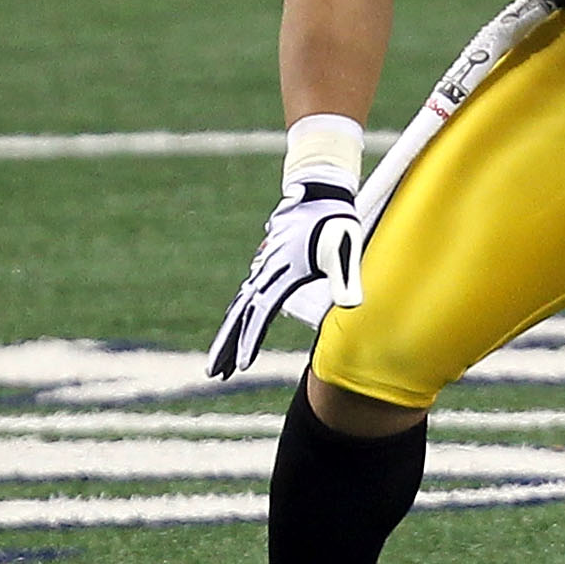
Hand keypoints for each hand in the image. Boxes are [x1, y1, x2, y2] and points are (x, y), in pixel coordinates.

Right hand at [206, 179, 364, 379]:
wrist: (319, 191)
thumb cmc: (336, 221)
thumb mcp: (345, 248)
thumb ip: (345, 279)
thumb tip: (353, 306)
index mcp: (283, 272)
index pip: (261, 314)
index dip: (250, 340)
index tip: (241, 365)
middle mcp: (267, 271)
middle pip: (240, 314)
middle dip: (225, 345)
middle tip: (211, 372)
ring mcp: (264, 267)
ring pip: (241, 306)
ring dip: (229, 333)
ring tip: (219, 360)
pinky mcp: (268, 264)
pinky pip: (247, 294)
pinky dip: (238, 313)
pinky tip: (236, 325)